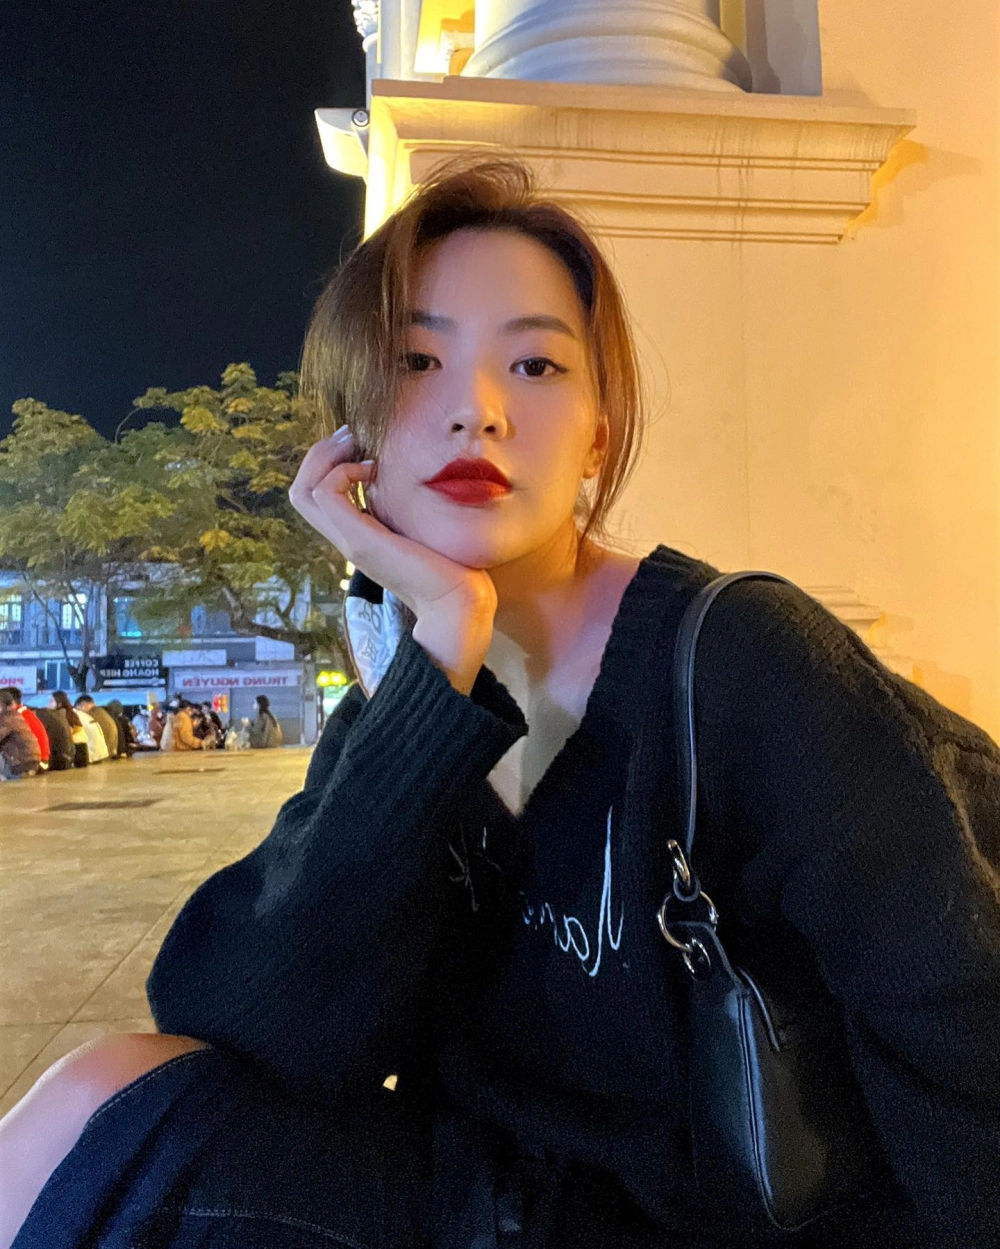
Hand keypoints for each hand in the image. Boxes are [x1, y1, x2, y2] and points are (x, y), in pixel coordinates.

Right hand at [289, 427, 496, 692]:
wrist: (457, 603)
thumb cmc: (450, 567)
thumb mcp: (421, 526)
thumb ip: (408, 508)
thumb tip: (413, 477)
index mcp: (358, 535)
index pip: (315, 495)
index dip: (329, 462)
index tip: (361, 444)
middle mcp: (346, 538)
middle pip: (300, 490)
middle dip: (321, 453)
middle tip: (351, 436)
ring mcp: (349, 540)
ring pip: (303, 491)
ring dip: (327, 458)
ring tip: (359, 449)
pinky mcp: (360, 541)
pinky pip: (325, 494)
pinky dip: (342, 472)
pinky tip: (372, 470)